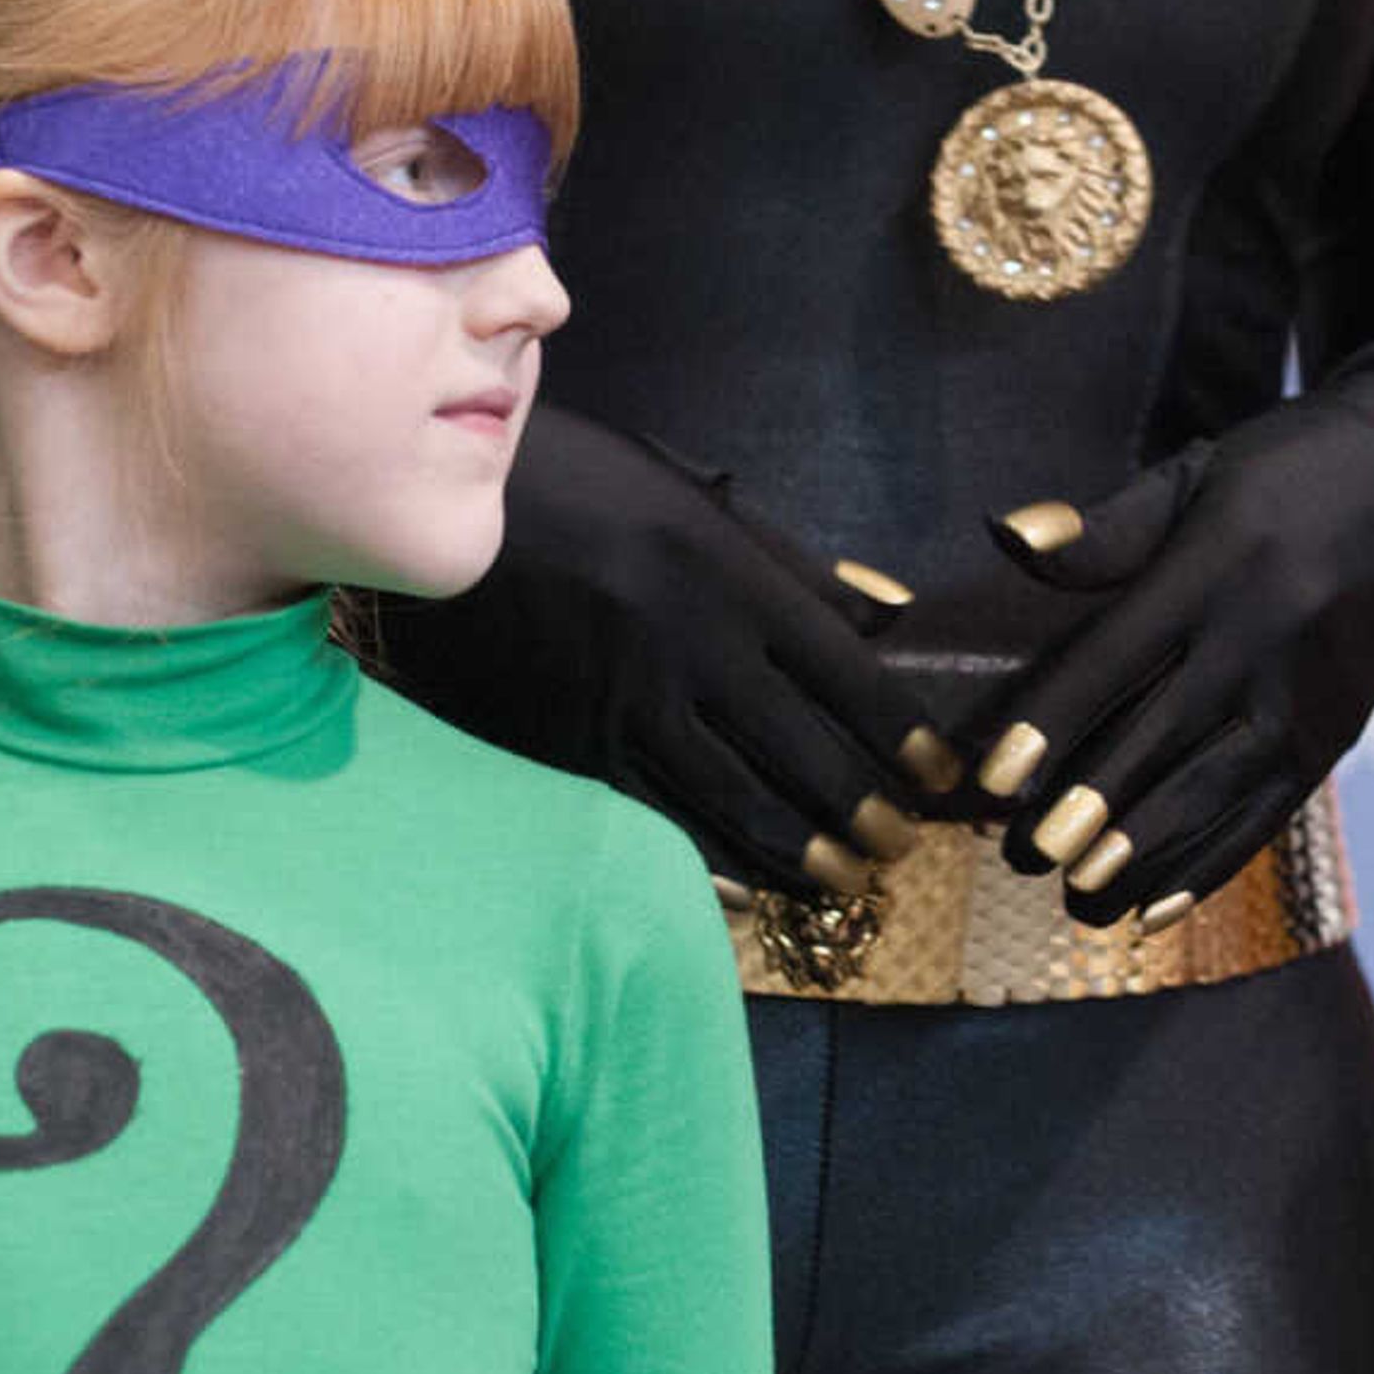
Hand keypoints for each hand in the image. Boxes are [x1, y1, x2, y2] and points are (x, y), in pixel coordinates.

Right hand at [369, 408, 952, 900]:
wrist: (436, 505)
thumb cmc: (574, 481)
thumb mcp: (690, 491)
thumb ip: (789, 563)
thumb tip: (887, 615)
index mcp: (730, 575)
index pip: (846, 672)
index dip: (901, 734)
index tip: (938, 775)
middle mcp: (690, 645)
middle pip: (805, 750)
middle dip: (865, 810)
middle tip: (900, 847)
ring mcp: (625, 702)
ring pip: (737, 800)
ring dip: (803, 851)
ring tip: (847, 881)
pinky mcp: (565, 745)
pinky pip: (655, 821)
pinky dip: (713, 866)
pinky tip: (754, 892)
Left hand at [967, 354, 1373, 923]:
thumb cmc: (1286, 478)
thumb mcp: (1199, 473)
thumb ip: (1107, 526)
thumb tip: (1009, 536)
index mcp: (1219, 563)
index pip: (1120, 654)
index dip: (1054, 719)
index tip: (995, 776)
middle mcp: (1268, 634)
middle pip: (1165, 734)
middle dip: (1092, 805)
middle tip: (1024, 856)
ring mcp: (1310, 694)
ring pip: (1217, 789)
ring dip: (1145, 852)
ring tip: (1078, 902)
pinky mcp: (1338, 736)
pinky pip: (1268, 814)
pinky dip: (1210, 867)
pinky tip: (1153, 912)